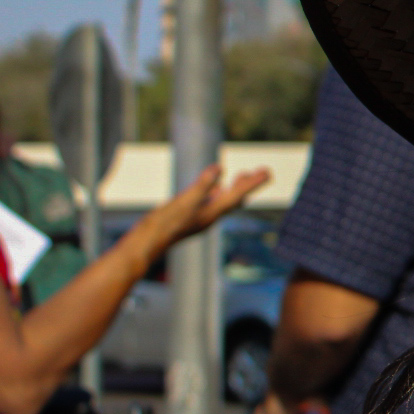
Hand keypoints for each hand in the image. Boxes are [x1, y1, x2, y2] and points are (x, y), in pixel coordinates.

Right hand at [126, 165, 270, 265]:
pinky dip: (216, 193)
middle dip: (248, 185)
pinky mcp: (188, 217)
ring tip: (243, 176)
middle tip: (263, 171)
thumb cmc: (164, 225)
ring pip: (224, 201)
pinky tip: (213, 190)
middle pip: (236, 198)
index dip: (253, 183)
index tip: (268, 171)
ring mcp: (199, 217)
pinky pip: (209, 204)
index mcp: (212, 213)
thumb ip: (202, 186)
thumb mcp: (184, 202)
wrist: (146, 244)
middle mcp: (210, 216)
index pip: (238, 194)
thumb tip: (219, 168)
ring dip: (235, 188)